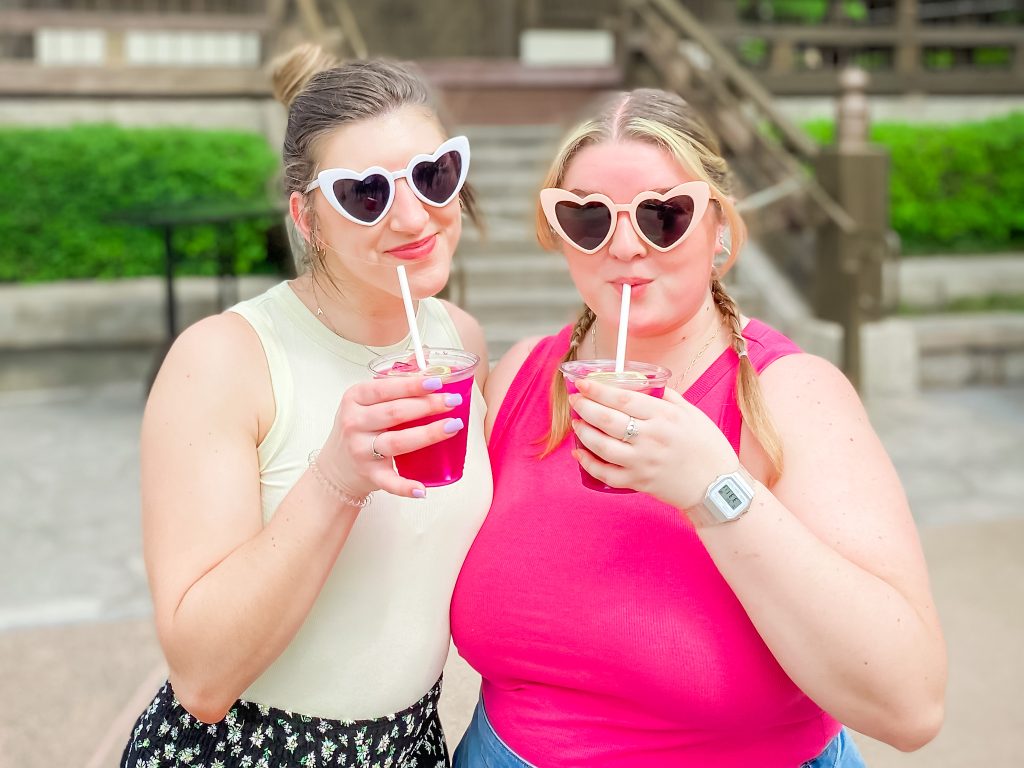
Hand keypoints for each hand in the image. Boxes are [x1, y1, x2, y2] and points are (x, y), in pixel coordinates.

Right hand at [317, 374, 464, 498]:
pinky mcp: (369, 475)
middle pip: (395, 413)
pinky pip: (389, 482)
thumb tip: (424, 358)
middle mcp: (354, 423)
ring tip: (453, 426)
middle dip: (427, 405)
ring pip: (397, 442)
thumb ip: (394, 382)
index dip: (412, 385)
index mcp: (355, 398)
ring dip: (428, 434)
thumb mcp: (366, 400)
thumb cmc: (359, 427)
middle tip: (453, 401)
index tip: (437, 382)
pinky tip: (423, 489)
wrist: (336, 467)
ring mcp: (360, 450)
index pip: (385, 388)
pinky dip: (405, 487)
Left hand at [570, 379, 738, 509]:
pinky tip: (580, 452)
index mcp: (665, 416)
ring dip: (584, 432)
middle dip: (585, 407)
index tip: (584, 383)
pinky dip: (588, 463)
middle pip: (608, 420)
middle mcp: (651, 438)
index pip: (624, 398)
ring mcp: (643, 462)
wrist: (718, 487)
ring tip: (577, 422)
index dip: (599, 390)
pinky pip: (606, 473)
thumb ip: (667, 397)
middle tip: (575, 400)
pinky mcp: (639, 482)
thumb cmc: (707, 447)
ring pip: (602, 446)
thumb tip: (643, 383)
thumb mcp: (692, 413)